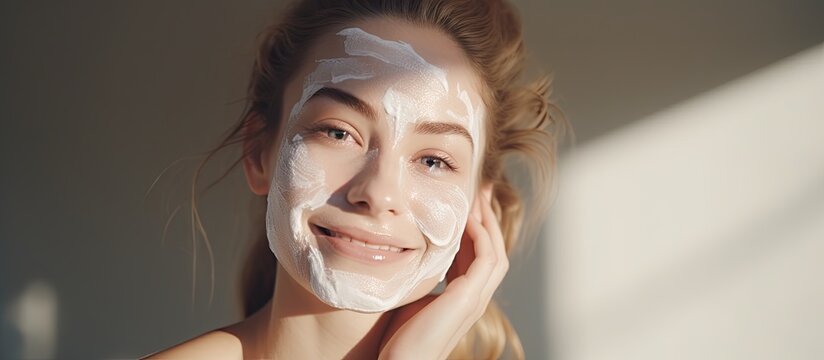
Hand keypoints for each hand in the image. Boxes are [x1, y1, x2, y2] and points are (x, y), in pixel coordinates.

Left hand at [378, 185, 509, 359]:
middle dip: (487, 217)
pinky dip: (482, 236)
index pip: (475, 254)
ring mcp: (475, 299)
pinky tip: (469, 217)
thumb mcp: (412, 296)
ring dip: (488, 221)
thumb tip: (400, 251)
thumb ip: (417, 276)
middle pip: (492, 248)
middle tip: (480, 187)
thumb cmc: (398, 338)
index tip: (466, 200)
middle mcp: (474, 296)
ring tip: (479, 194)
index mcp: (461, 295)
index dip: (473, 227)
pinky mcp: (469, 299)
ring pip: (495, 251)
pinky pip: (486, 259)